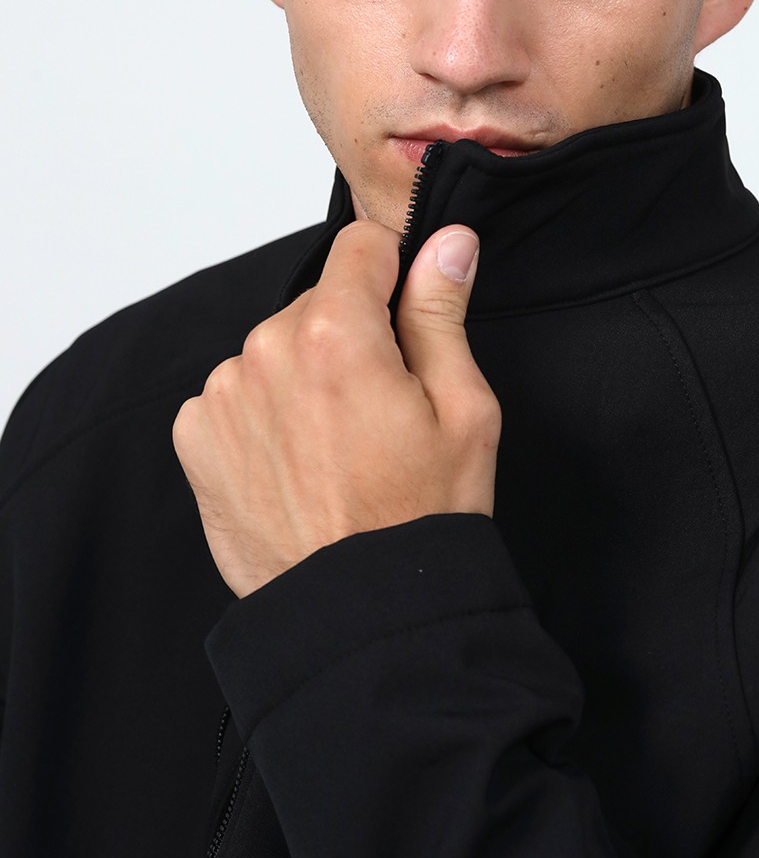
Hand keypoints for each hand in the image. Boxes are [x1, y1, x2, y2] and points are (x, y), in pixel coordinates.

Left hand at [173, 222, 499, 597]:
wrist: (360, 616)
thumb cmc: (421, 516)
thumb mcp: (463, 409)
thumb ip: (442, 311)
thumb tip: (446, 241)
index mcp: (334, 334)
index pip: (359, 245)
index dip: (394, 272)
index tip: (408, 318)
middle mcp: (264, 351)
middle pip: (317, 302)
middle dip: (350, 335)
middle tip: (381, 408)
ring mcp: (222, 395)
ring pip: (277, 347)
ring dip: (304, 375)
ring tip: (338, 446)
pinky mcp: (195, 435)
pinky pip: (236, 392)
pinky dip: (265, 414)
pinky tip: (298, 463)